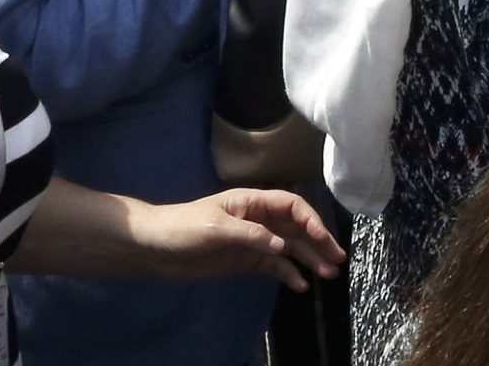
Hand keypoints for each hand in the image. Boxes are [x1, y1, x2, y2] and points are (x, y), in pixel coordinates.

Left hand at [129, 189, 343, 291]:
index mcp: (253, 202)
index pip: (291, 206)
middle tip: (338, 259)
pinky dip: (288, 274)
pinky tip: (301, 285)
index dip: (310, 219)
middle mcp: (259, 220)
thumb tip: (282, 246)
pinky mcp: (245, 261)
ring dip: (309, 260)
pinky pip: (274, 267)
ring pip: (290, 249)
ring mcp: (254, 241)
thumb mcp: (216, 227)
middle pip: (296, 229)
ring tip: (328, 274)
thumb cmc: (182, 227)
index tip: (322, 237)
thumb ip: (251, 235)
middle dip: (318, 242)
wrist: (151, 248)